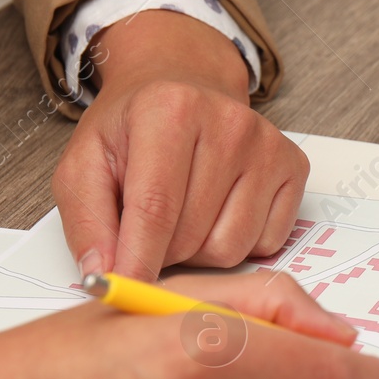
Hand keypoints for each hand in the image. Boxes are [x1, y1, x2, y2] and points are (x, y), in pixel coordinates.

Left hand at [52, 9, 308, 279]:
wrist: (182, 85)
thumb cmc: (133, 127)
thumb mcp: (85, 162)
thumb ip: (86, 220)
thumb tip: (103, 274)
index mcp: (170, 110)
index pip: (155, 209)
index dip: (137, 261)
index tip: (125, 293)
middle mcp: (228, 122)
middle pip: (191, 236)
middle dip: (162, 252)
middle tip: (147, 228)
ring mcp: (267, 144)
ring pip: (230, 248)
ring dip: (198, 251)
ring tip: (183, 216)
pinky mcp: (293, 166)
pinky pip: (266, 244)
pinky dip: (237, 243)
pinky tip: (218, 211)